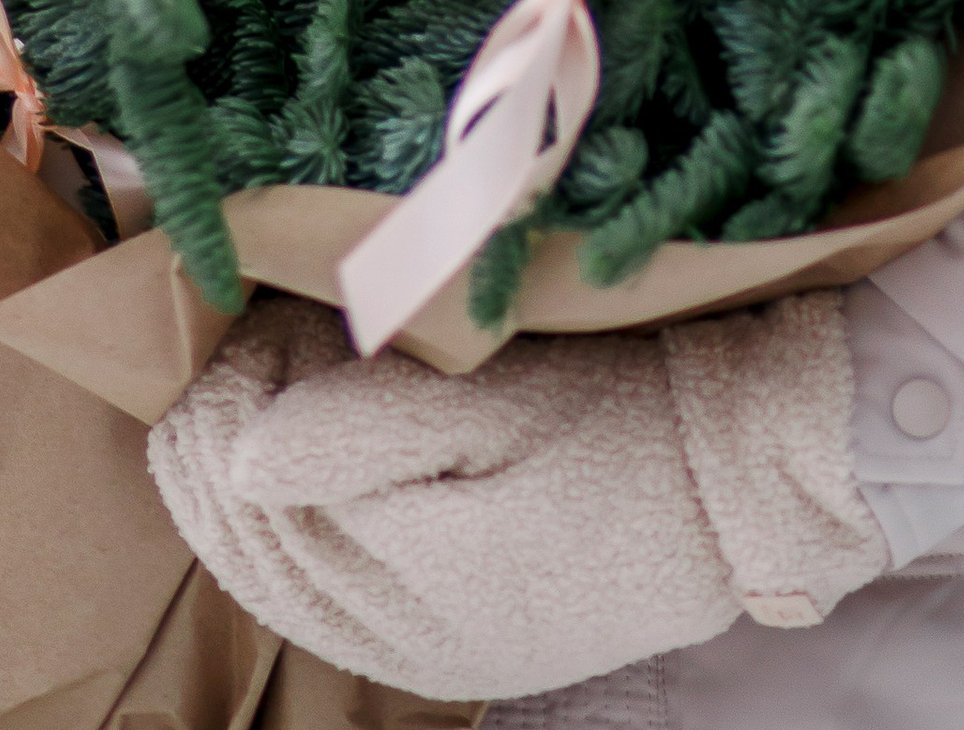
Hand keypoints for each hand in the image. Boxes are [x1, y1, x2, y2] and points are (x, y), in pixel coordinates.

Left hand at [147, 290, 886, 703]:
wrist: (742, 484)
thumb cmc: (622, 421)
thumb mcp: (495, 401)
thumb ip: (361, 427)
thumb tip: (237, 455)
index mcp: (398, 585)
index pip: (241, 499)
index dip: (222, 401)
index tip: (235, 315)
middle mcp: (397, 639)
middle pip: (248, 543)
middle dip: (225, 436)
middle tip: (240, 334)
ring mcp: (428, 649)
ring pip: (281, 574)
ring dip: (255, 482)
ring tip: (267, 380)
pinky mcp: (460, 637)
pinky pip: (333, 598)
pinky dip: (303, 524)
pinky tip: (308, 463)